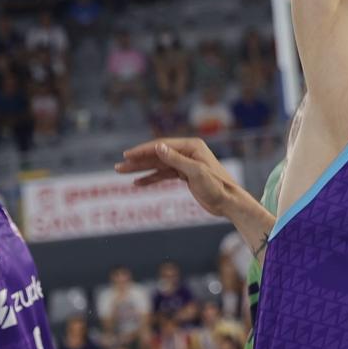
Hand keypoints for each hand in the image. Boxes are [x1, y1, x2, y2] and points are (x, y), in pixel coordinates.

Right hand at [115, 138, 246, 217]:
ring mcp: (185, 163)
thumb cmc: (217, 186)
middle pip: (157, 154)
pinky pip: (164, 175)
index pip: (161, 146)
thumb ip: (176, 159)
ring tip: (122, 172)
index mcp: (192, 146)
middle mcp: (187, 152)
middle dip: (137, 160)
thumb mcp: (196, 172)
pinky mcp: (185, 175)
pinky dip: (151, 178)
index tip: (126, 155)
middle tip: (118, 166)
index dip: (143, 150)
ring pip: (158, 165)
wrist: (229, 202)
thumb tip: (158, 146)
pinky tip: (138, 183)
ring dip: (141, 169)